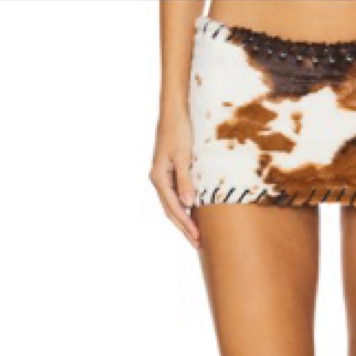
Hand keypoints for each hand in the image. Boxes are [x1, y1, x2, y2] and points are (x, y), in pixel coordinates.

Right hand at [150, 114, 199, 248]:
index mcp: (159, 178)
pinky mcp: (168, 172)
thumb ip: (185, 181)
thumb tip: (188, 205)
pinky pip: (175, 196)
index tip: (197, 238)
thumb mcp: (184, 156)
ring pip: (172, 205)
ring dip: (183, 221)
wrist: (173, 111)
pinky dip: (183, 208)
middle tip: (197, 244)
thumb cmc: (179, 131)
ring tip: (195, 235)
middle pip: (170, 211)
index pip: (174, 208)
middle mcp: (158, 179)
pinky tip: (192, 214)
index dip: (186, 225)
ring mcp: (162, 176)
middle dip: (183, 228)